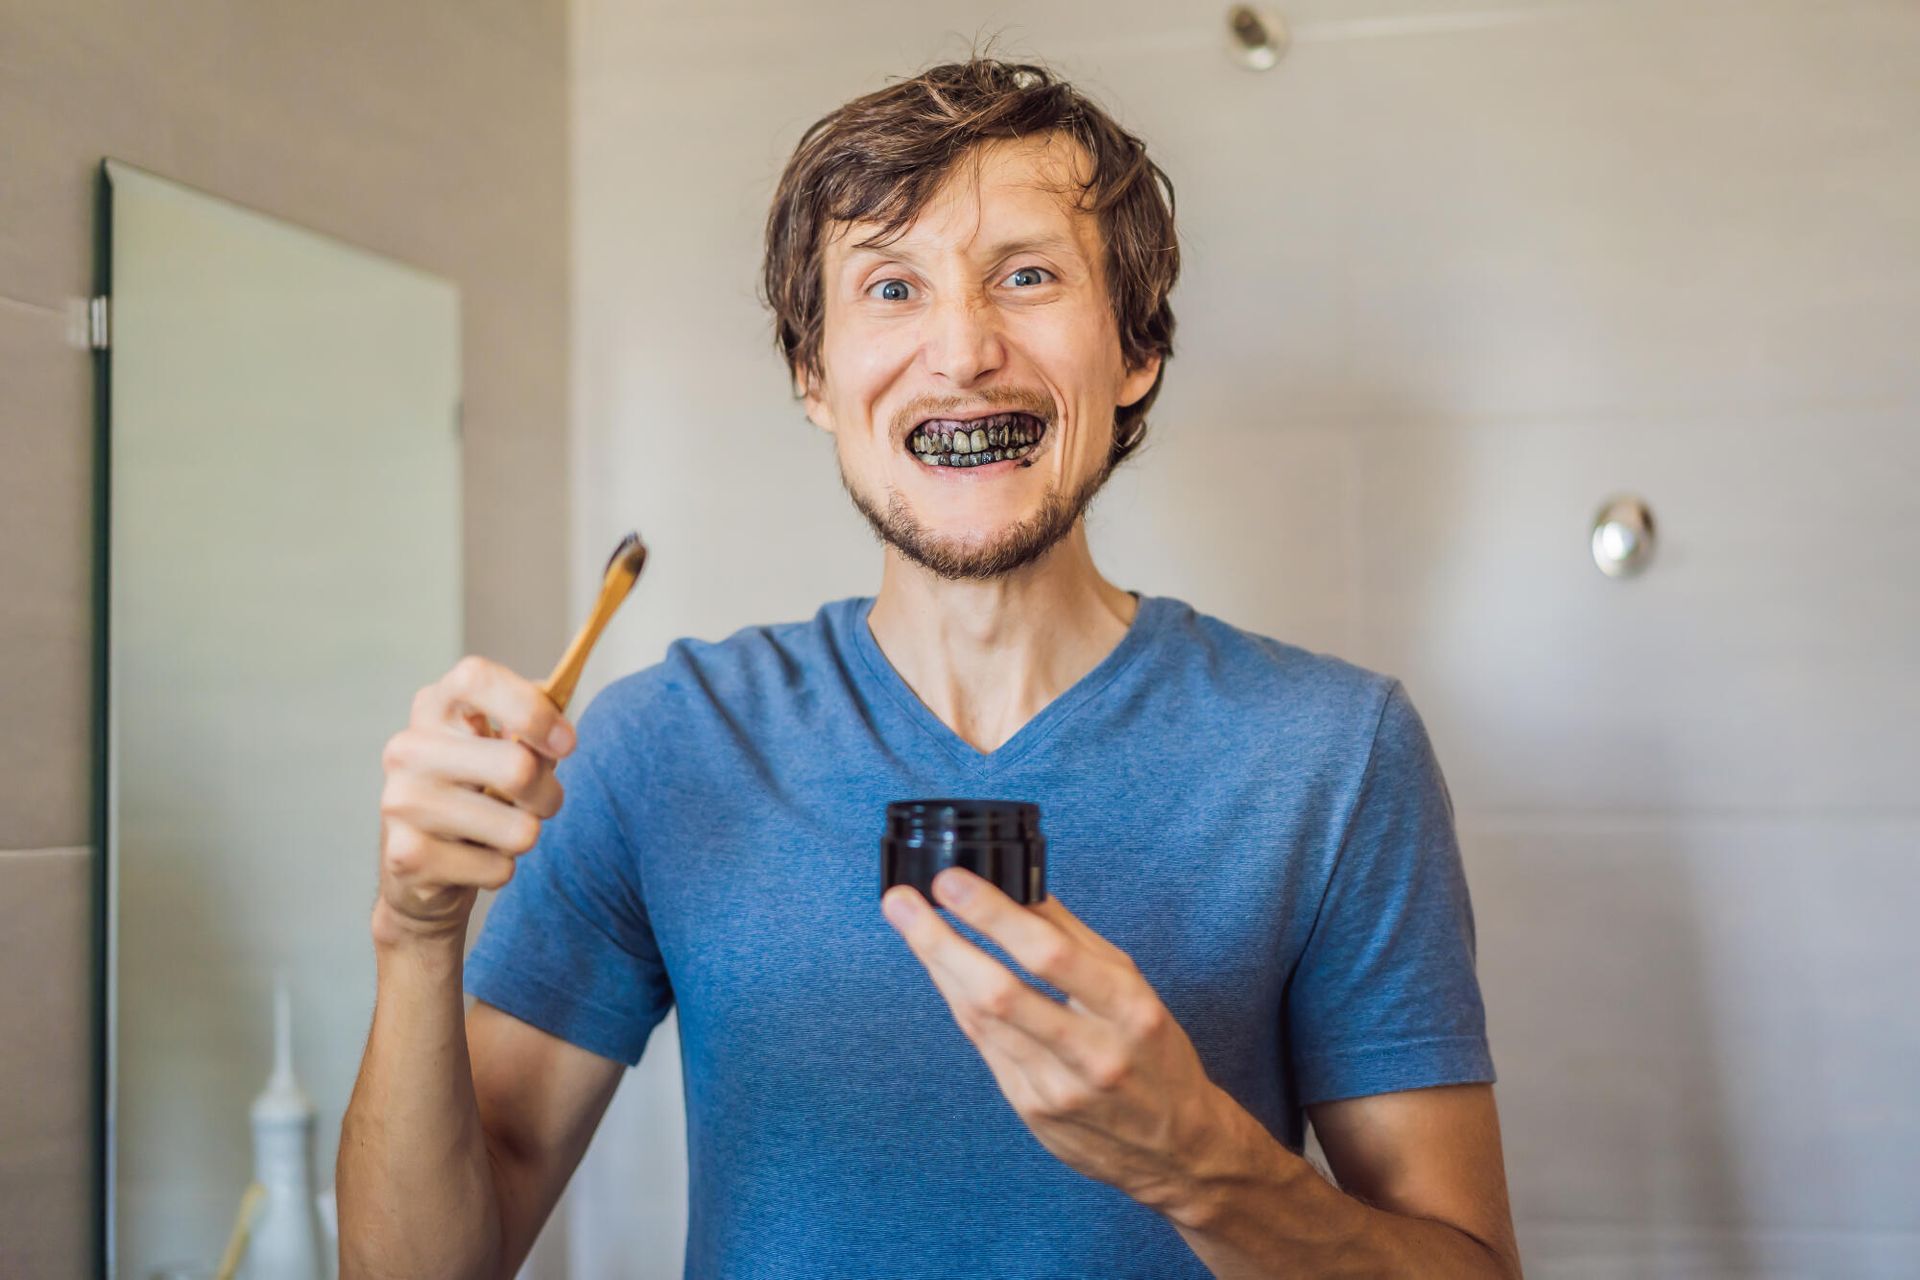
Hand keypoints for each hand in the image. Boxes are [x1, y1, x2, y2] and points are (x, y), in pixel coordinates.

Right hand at [374, 655, 574, 944]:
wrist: (419, 862)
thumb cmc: (475, 791)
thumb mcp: (500, 747)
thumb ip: (530, 731)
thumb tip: (559, 733)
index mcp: (435, 707)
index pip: (476, 678)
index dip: (533, 709)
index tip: (566, 743)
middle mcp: (408, 748)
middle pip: (517, 767)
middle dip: (550, 795)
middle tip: (542, 802)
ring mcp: (401, 802)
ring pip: (519, 829)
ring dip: (526, 836)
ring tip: (499, 832)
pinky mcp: (405, 856)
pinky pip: (498, 869)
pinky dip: (500, 870)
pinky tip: (470, 860)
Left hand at [882, 868, 1229, 1213]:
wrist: (1176, 1148)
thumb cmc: (1154, 1054)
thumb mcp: (1134, 988)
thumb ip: (1075, 939)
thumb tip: (1019, 887)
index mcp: (1129, 1010)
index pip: (1050, 955)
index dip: (993, 915)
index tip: (952, 882)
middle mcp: (1093, 1054)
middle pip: (1000, 993)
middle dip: (941, 942)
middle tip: (903, 902)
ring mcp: (1057, 1089)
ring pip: (981, 1020)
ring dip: (939, 966)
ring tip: (910, 923)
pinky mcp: (1031, 1110)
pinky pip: (984, 1046)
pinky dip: (959, 1002)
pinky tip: (941, 970)